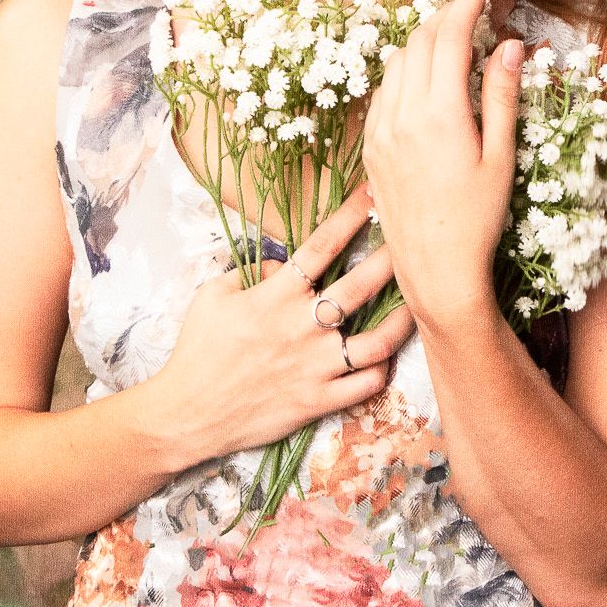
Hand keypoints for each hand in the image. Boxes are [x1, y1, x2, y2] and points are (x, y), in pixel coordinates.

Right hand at [148, 181, 414, 463]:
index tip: (373, 193)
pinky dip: (381, 370)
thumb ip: (250, 274)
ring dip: (403, 321)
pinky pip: (366, 384)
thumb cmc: (197, 351)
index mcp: (275, 296)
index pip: (321, 245)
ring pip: (379, 341)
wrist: (188, 413)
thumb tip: (280, 267)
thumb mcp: (213, 298)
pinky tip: (386, 358)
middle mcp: (302, 327)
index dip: (351, 215)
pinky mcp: (319, 400)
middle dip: (391, 259)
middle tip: (415, 244)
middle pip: (361, 285)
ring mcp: (315, 366)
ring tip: (418, 306)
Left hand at [362, 0, 524, 333]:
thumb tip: (510, 44)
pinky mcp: (370, 147)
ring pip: (398, 61)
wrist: (435, 271)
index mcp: (439, 112)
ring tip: (455, 37)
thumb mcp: (501, 157)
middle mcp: (402, 114)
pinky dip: (406, 70)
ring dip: (426, 39)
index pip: (451, 33)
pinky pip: (383, 90)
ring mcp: (380, 129)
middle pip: (422, 38)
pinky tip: (426, 78)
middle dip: (448, 11)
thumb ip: (502, 95)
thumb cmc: (478, 220)